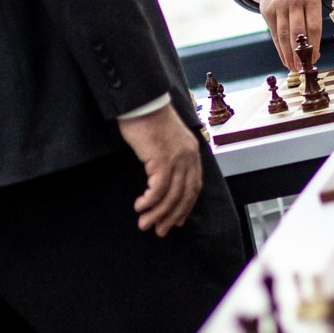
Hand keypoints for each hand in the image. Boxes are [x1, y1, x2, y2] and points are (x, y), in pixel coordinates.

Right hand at [120, 103, 203, 236]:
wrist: (142, 102)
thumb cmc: (148, 119)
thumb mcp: (165, 140)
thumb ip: (169, 157)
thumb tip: (162, 178)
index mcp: (192, 153)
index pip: (194, 186)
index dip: (186, 206)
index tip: (177, 221)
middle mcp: (189, 157)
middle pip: (184, 195)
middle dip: (172, 216)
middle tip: (160, 230)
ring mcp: (177, 158)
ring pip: (171, 195)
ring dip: (158, 213)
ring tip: (145, 224)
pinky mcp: (163, 159)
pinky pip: (158, 188)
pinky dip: (149, 201)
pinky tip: (140, 206)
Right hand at [257, 0, 323, 71]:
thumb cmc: (299, 2)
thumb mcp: (309, 7)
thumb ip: (311, 27)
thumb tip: (313, 56)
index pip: (314, 27)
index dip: (314, 46)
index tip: (313, 60)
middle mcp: (296, 0)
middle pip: (298, 32)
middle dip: (300, 53)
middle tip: (301, 67)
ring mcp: (280, 4)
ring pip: (284, 35)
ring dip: (288, 54)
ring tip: (292, 67)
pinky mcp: (267, 10)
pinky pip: (274, 34)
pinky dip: (280, 49)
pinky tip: (284, 59)